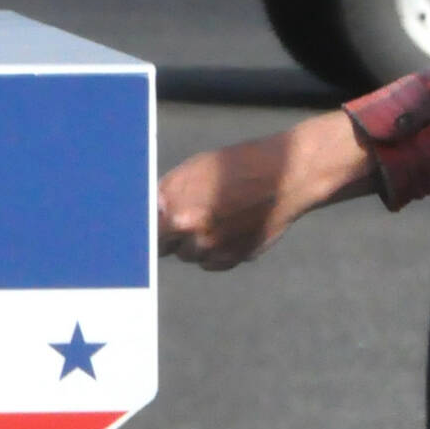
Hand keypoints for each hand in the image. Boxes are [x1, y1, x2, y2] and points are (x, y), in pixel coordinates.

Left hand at [158, 111, 378, 269]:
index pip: (145, 235)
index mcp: (177, 212)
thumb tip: (145, 215)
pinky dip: (216, 250)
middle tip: (189, 213)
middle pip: (165, 247)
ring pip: (190, 255)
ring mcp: (214, 251)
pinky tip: (231, 226)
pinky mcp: (233, 260)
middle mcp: (193, 236)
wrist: (286, 176)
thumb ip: (166, 196)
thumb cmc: (237, 166)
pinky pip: (211, 262)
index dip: (146, 231)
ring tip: (218, 214)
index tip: (143, 232)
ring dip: (195, 242)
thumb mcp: (193, 171)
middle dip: (171, 234)